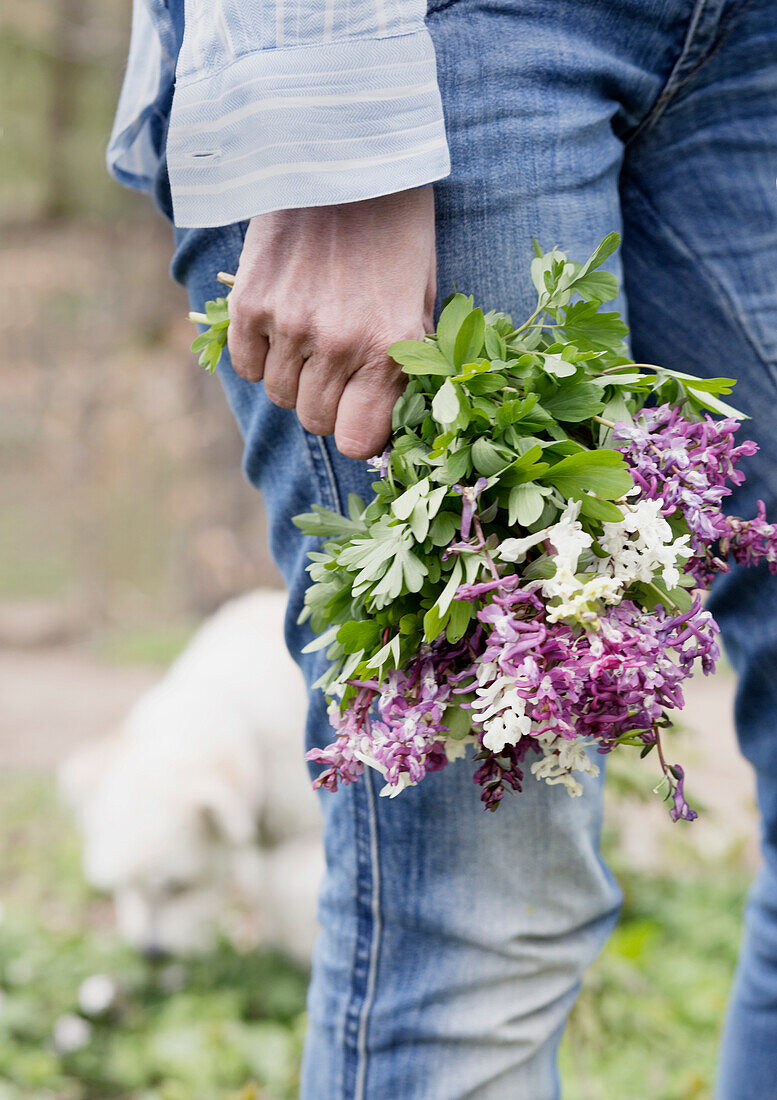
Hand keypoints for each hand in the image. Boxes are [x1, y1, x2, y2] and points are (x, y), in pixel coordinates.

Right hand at [227, 187, 435, 459]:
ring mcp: (288, 324)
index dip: (358, 430)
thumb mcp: (421, 300)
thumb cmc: (396, 231)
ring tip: (312, 333)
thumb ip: (402, 366)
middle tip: (337, 365)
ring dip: (295, 376)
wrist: (348, 153)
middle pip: (314, 421)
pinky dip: (261, 355)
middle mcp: (337, 344)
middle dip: (327, 402)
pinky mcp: (250, 301)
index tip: (360, 411)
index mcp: (388, 347)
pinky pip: (247, 365)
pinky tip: (281, 322)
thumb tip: (380, 425)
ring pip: (280, 395)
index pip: (357, 442)